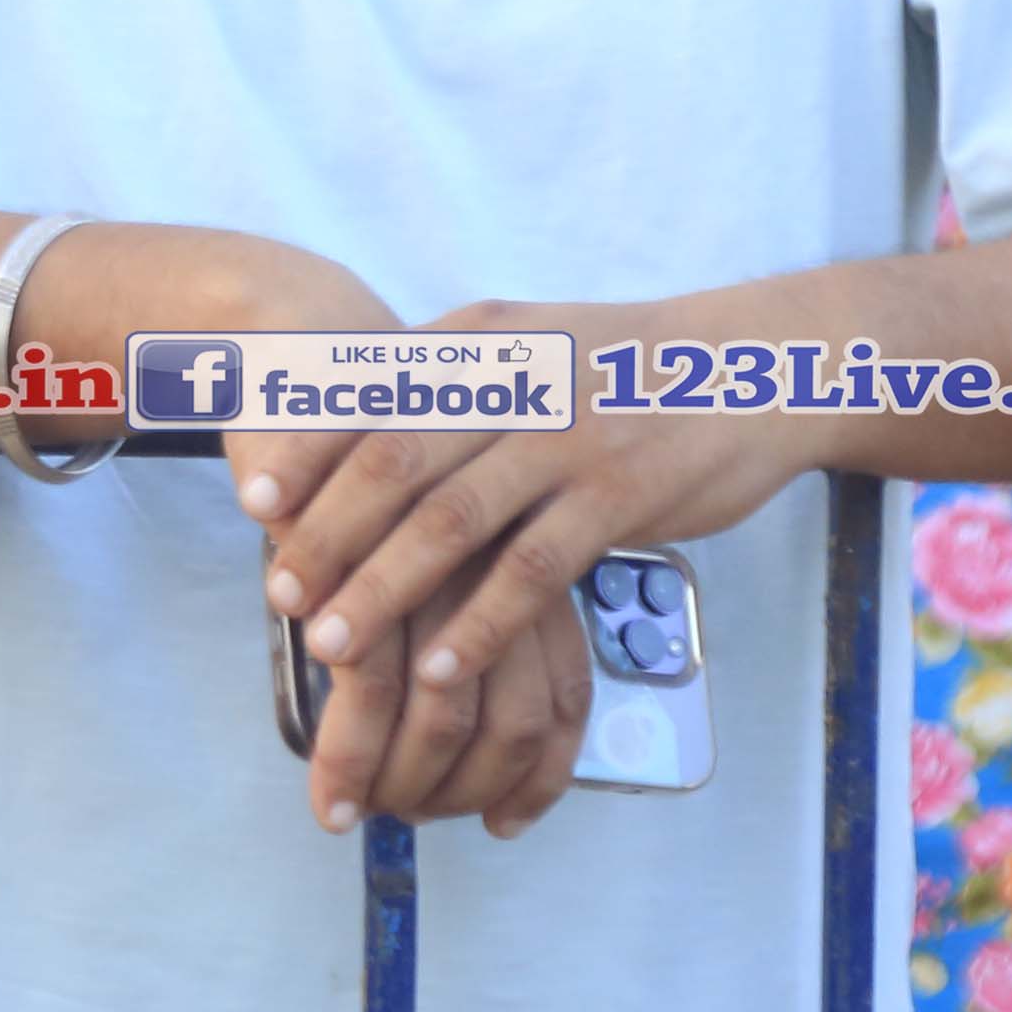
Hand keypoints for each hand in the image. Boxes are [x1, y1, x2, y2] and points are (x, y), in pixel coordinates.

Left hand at [238, 294, 814, 836]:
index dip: (308, 451)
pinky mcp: (619, 498)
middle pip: (395, 461)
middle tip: (278, 588)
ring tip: (331, 644)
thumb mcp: (530, 344)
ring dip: (384, 589)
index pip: (372, 397)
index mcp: (479, 342)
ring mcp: (568, 440)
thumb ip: (452, 378)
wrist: (759, 365)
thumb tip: (351, 415)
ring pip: (453, 521)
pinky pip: (533, 570)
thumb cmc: (623, 368)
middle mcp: (513, 382)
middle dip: (327, 530)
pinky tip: (437, 668)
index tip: (253, 499)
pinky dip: (479, 623)